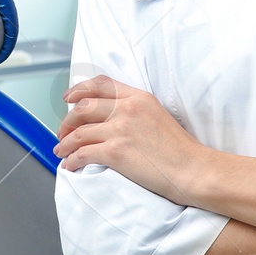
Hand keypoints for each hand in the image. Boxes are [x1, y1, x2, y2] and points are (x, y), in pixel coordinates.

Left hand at [54, 74, 207, 203]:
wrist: (193, 169)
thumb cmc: (181, 150)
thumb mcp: (159, 115)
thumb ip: (136, 110)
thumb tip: (112, 117)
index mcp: (139, 97)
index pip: (100, 85)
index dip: (79, 90)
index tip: (69, 98)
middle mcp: (127, 109)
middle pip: (84, 107)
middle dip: (68, 120)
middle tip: (62, 131)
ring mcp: (120, 129)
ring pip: (79, 132)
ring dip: (65, 143)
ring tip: (61, 150)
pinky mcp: (115, 151)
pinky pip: (83, 153)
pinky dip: (72, 159)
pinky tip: (70, 164)